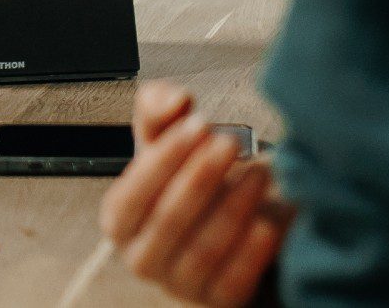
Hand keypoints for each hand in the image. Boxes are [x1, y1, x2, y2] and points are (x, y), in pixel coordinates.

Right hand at [100, 82, 291, 305]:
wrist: (229, 220)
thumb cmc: (190, 178)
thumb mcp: (168, 139)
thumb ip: (160, 108)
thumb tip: (173, 100)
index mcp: (120, 220)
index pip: (133, 193)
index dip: (166, 157)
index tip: (200, 124)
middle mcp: (142, 258)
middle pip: (169, 220)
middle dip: (203, 176)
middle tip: (232, 143)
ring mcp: (179, 285)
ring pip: (204, 248)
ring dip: (235, 206)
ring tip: (261, 172)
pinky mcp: (217, 300)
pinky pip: (234, 280)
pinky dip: (253, 250)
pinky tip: (269, 219)